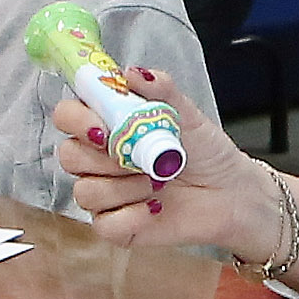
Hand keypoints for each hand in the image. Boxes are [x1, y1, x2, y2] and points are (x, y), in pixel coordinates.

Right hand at [56, 58, 287, 263]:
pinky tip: (156, 207)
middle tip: (138, 157)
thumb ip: (160, 89)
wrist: (231, 193)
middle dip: (105, 157)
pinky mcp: (117, 226)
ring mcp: (106, 195)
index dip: (77, 120)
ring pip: (85, 191)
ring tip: (158, 181)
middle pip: (68, 155)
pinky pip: (105, 224)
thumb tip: (132, 72)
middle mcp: (100, 160)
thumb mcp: (187, 114)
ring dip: (125, 187)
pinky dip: (132, 215)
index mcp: (108, 126)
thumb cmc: (206, 153)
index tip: (103, 126)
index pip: (68, 116)